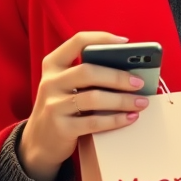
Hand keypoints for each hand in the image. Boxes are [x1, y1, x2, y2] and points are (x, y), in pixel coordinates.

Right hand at [18, 31, 150, 180]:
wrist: (40, 142)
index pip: (78, 41)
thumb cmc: (63, 106)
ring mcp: (54, 105)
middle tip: (139, 82)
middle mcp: (50, 82)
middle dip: (118, 76)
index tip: (126, 43)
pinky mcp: (61, 128)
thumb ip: (88, 74)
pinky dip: (115, 119)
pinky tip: (130, 118)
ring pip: (93, 98)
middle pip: (88, 71)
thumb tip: (129, 70)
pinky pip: (93, 121)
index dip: (103, 39)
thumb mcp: (67, 85)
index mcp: (54, 64)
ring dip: (122, 100)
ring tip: (141, 102)